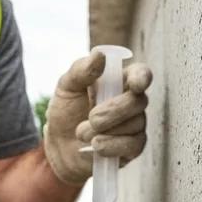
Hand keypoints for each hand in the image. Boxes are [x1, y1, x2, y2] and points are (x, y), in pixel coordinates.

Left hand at [43, 51, 152, 184]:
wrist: (59, 146)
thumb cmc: (66, 111)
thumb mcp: (66, 87)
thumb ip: (81, 70)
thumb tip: (99, 54)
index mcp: (119, 81)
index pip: (141, 74)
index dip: (142, 77)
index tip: (135, 84)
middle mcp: (132, 101)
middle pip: (139, 101)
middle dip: (114, 111)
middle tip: (91, 118)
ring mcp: (135, 125)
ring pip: (135, 125)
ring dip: (105, 131)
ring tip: (82, 134)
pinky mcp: (132, 147)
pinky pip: (132, 145)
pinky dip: (111, 146)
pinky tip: (95, 146)